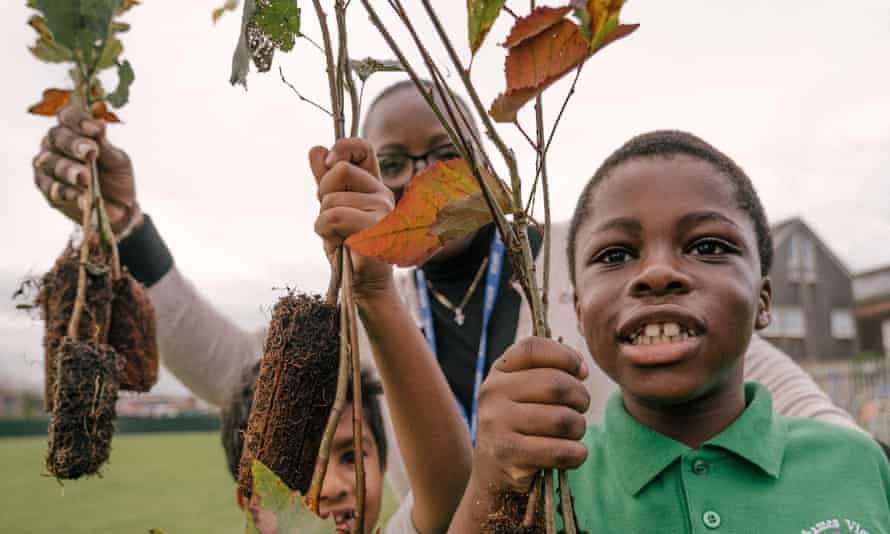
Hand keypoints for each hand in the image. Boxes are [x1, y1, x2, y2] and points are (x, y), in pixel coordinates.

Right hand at [32, 104, 138, 234]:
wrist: (119, 208)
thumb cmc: (116, 177)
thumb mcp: (117, 160)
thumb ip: (105, 145)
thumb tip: (99, 122)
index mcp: (73, 131)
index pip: (67, 115)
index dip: (77, 119)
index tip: (95, 129)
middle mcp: (56, 145)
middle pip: (56, 136)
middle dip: (74, 144)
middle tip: (90, 152)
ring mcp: (48, 166)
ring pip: (51, 162)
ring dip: (69, 170)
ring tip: (86, 179)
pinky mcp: (47, 188)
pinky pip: (51, 187)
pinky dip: (68, 192)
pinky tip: (82, 197)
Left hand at [310, 138, 394, 298]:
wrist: (363, 284)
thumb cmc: (348, 248)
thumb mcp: (332, 209)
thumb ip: (325, 180)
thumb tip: (316, 149)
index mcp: (373, 186)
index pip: (362, 148)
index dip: (342, 148)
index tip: (329, 163)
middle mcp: (382, 193)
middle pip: (339, 170)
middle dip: (323, 194)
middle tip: (333, 219)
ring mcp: (382, 208)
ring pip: (331, 199)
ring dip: (323, 220)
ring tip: (339, 236)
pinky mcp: (376, 226)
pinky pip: (333, 217)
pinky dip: (325, 232)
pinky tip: (340, 244)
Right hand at [473, 337, 590, 492]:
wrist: (493, 469)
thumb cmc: (521, 422)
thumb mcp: (524, 388)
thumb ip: (550, 369)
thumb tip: (581, 369)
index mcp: (499, 370)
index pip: (534, 348)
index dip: (566, 356)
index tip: (581, 372)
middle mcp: (493, 393)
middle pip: (555, 384)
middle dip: (581, 397)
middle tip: (581, 407)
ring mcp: (497, 424)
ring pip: (562, 419)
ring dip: (579, 427)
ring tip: (574, 431)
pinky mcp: (508, 455)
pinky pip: (559, 451)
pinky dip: (577, 453)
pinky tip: (574, 452)